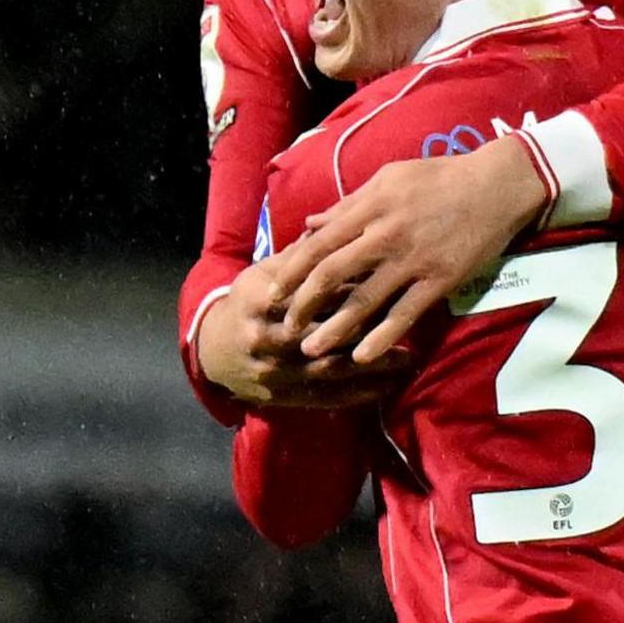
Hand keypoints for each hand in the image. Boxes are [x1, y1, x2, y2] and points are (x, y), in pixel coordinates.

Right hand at [196, 253, 412, 407]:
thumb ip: (303, 254)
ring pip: (330, 371)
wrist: (212, 349)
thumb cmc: (248, 301)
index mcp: (262, 300)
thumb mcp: (267, 271)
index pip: (314, 295)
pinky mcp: (281, 397)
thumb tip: (336, 223)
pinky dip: (358, 395)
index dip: (353, 291)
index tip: (391, 283)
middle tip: (411, 325)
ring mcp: (273, 372)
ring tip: (410, 361)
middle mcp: (266, 338)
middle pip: (325, 335)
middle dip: (370, 332)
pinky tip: (387, 387)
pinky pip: (325, 399)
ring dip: (373, 369)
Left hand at [279, 135, 550, 364]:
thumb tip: (311, 223)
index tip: (274, 292)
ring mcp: (413, 261)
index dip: (292, 271)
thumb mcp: (390, 178)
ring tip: (311, 350)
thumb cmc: (441, 177)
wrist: (497, 186)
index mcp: (371, 208)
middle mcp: (386, 236)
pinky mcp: (439, 280)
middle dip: (303, 304)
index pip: (319, 243)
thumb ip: (349, 204)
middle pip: (332, 275)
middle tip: (285, 327)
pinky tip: (362, 357)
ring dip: (334, 329)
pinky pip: (405, 314)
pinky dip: (382, 337)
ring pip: (364, 300)